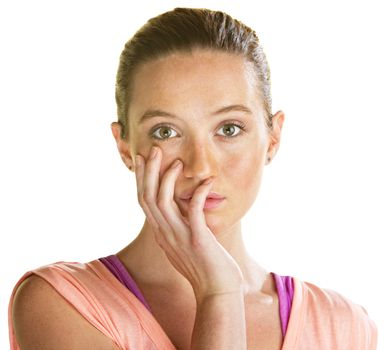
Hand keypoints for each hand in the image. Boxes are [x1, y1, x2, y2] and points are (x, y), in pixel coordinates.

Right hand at [134, 146, 243, 299]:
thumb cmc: (203, 267)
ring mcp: (179, 236)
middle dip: (148, 172)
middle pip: (147, 197)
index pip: (144, 202)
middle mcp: (165, 233)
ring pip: (162, 201)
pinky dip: (198, 193)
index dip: (141, 180)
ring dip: (167, 178)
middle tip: (152, 150)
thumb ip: (176, 227)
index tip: (142, 160)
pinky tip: (206, 182)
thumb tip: (178, 211)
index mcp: (161, 233)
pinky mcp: (197, 239)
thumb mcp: (183, 245)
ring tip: (175, 160)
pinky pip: (193, 211)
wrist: (216, 292)